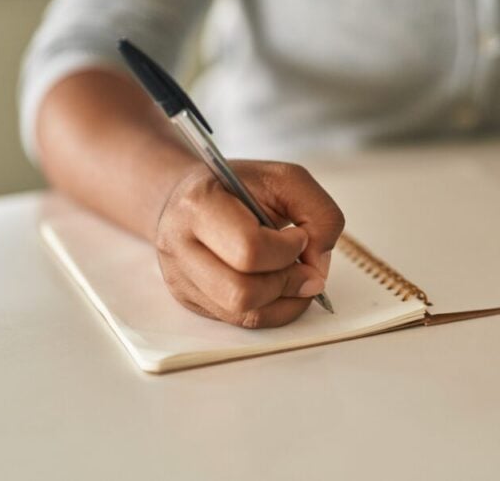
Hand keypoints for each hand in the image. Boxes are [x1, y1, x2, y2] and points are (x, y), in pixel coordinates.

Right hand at [155, 160, 344, 327]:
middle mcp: (180, 245)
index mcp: (199, 204)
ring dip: (283, 300)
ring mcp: (180, 277)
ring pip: (243, 315)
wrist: (188, 196)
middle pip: (242, 294)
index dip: (287, 251)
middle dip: (287, 283)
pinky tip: (278, 285)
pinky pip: (240, 321)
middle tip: (304, 266)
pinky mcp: (188, 300)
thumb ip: (319, 213)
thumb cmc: (237, 186)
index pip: (249, 250)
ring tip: (293, 275)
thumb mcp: (285, 179)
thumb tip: (319, 263)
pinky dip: (272, 308)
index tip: (299, 236)